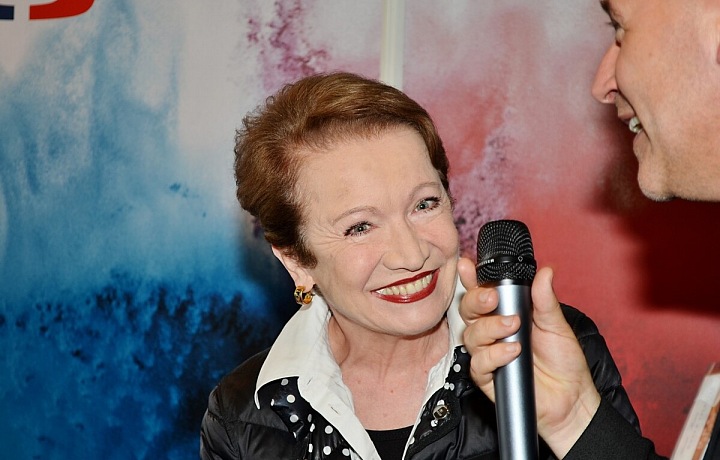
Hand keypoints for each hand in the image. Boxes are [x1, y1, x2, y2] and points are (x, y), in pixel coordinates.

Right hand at [457, 257, 601, 456]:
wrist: (572, 398)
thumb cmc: (564, 361)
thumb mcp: (557, 325)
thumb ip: (545, 300)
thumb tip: (544, 272)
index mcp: (507, 313)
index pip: (482, 292)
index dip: (471, 279)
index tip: (467, 266)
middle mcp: (493, 331)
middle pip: (468, 310)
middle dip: (476, 300)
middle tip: (493, 298)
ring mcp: (489, 353)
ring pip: (471, 335)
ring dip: (489, 328)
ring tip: (513, 327)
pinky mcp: (488, 377)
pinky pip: (478, 363)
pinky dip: (494, 355)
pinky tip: (512, 352)